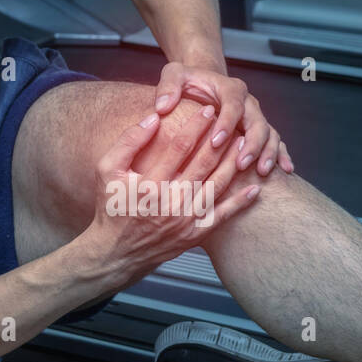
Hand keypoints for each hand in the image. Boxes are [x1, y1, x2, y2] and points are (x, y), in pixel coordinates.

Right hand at [84, 107, 260, 281]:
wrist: (116, 252)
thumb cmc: (111, 207)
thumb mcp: (107, 170)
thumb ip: (128, 142)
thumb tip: (154, 117)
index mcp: (150, 185)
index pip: (179, 148)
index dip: (195, 126)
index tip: (207, 109)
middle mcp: (170, 203)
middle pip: (204, 164)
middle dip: (219, 139)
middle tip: (232, 119)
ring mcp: (185, 221)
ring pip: (217, 186)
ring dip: (233, 164)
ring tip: (245, 143)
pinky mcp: (195, 235)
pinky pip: (222, 216)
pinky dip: (240, 203)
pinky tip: (254, 188)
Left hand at [154, 61, 294, 177]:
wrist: (204, 83)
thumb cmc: (187, 82)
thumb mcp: (174, 75)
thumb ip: (168, 86)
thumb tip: (162, 106)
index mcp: (230, 89)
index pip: (233, 105)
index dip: (227, 123)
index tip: (216, 142)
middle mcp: (248, 103)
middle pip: (258, 122)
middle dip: (252, 144)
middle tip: (242, 164)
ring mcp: (256, 118)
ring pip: (270, 134)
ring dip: (268, 152)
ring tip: (262, 172)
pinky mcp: (259, 130)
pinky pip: (277, 142)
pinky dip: (282, 155)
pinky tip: (286, 171)